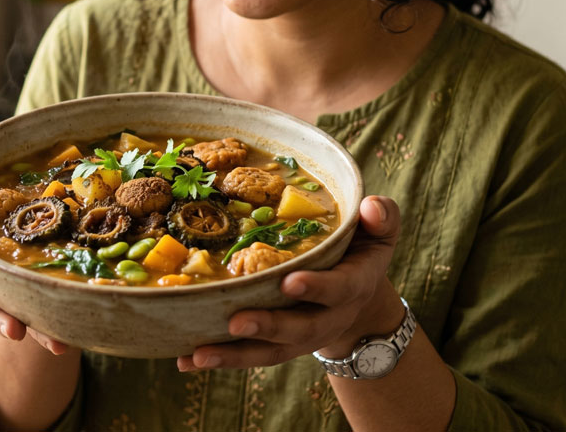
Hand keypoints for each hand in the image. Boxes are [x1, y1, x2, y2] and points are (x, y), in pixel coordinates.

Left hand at [177, 195, 404, 370]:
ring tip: (199, 354)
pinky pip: (249, 356)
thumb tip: (371, 207)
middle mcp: (327, 317)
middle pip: (299, 329)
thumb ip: (380, 216)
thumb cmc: (360, 250)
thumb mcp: (377, 230)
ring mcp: (301, 336)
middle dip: (269, 326)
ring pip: (270, 351)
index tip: (290, 281)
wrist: (356, 293)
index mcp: (352, 285)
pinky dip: (219, 358)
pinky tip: (184, 359)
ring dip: (234, 355)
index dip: (317, 287)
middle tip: (237, 322)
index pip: (339, 288)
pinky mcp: (277, 345)